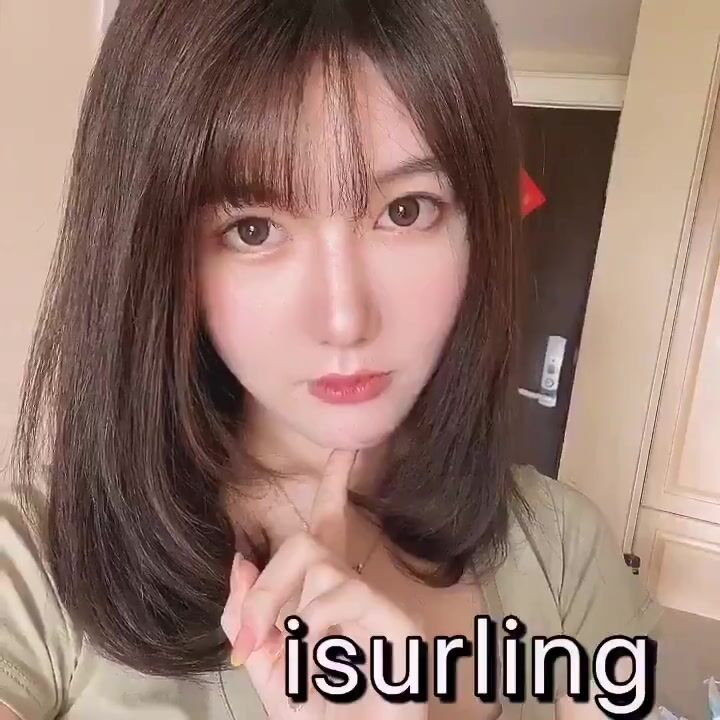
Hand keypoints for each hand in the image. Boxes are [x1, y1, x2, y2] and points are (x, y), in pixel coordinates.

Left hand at [221, 450, 427, 718]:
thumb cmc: (317, 713)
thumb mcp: (265, 666)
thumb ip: (246, 616)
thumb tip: (241, 560)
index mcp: (322, 595)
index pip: (328, 527)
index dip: (335, 484)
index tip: (346, 446)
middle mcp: (352, 588)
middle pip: (305, 543)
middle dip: (266, 591)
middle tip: (254, 645)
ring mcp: (378, 602)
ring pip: (319, 565)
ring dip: (289, 618)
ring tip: (301, 666)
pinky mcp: (398, 622)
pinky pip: (343, 592)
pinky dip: (316, 627)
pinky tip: (325, 662)